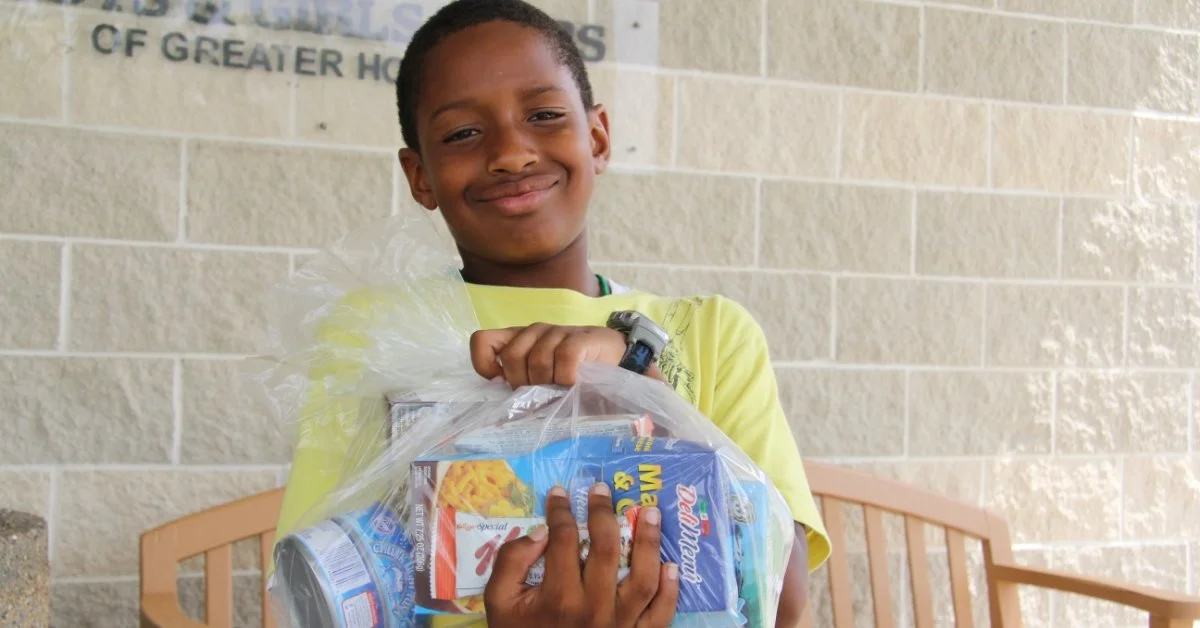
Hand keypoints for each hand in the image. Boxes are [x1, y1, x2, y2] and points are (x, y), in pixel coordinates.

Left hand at [471, 323, 664, 386]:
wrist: (621, 361)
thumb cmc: (578, 374)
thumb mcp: (545, 379)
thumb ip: (524, 385)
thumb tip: (500, 413)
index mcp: (521, 339)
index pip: (482, 340)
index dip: (484, 363)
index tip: (501, 382)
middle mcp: (535, 331)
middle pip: (512, 356)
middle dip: (525, 382)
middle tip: (544, 392)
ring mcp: (558, 331)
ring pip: (538, 358)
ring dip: (550, 381)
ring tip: (564, 388)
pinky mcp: (581, 338)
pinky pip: (564, 358)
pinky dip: (568, 376)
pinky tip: (575, 383)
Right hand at [482, 484, 679, 627]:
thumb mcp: (499, 601)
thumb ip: (512, 562)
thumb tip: (541, 531)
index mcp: (559, 596)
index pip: (564, 539)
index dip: (561, 510)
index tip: (560, 493)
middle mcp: (593, 608)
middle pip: (606, 549)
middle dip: (604, 513)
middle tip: (602, 489)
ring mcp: (620, 626)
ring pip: (643, 578)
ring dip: (650, 542)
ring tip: (651, 513)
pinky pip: (660, 615)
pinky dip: (670, 591)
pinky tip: (672, 566)